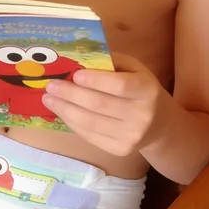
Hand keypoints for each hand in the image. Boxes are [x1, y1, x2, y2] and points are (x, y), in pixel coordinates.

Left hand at [41, 53, 169, 156]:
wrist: (159, 124)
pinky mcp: (120, 150)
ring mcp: (131, 136)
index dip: (96, 80)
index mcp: (147, 90)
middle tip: (51, 85)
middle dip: (70, 94)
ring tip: (48, 98)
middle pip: (100, 104)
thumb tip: (78, 58)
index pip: (120, 85)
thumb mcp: (134, 69)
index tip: (75, 74)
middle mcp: (142, 115)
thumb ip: (110, 62)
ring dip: (65, 109)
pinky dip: (71, 122)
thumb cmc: (140, 88)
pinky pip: (90, 135)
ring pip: (90, 122)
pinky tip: (61, 111)